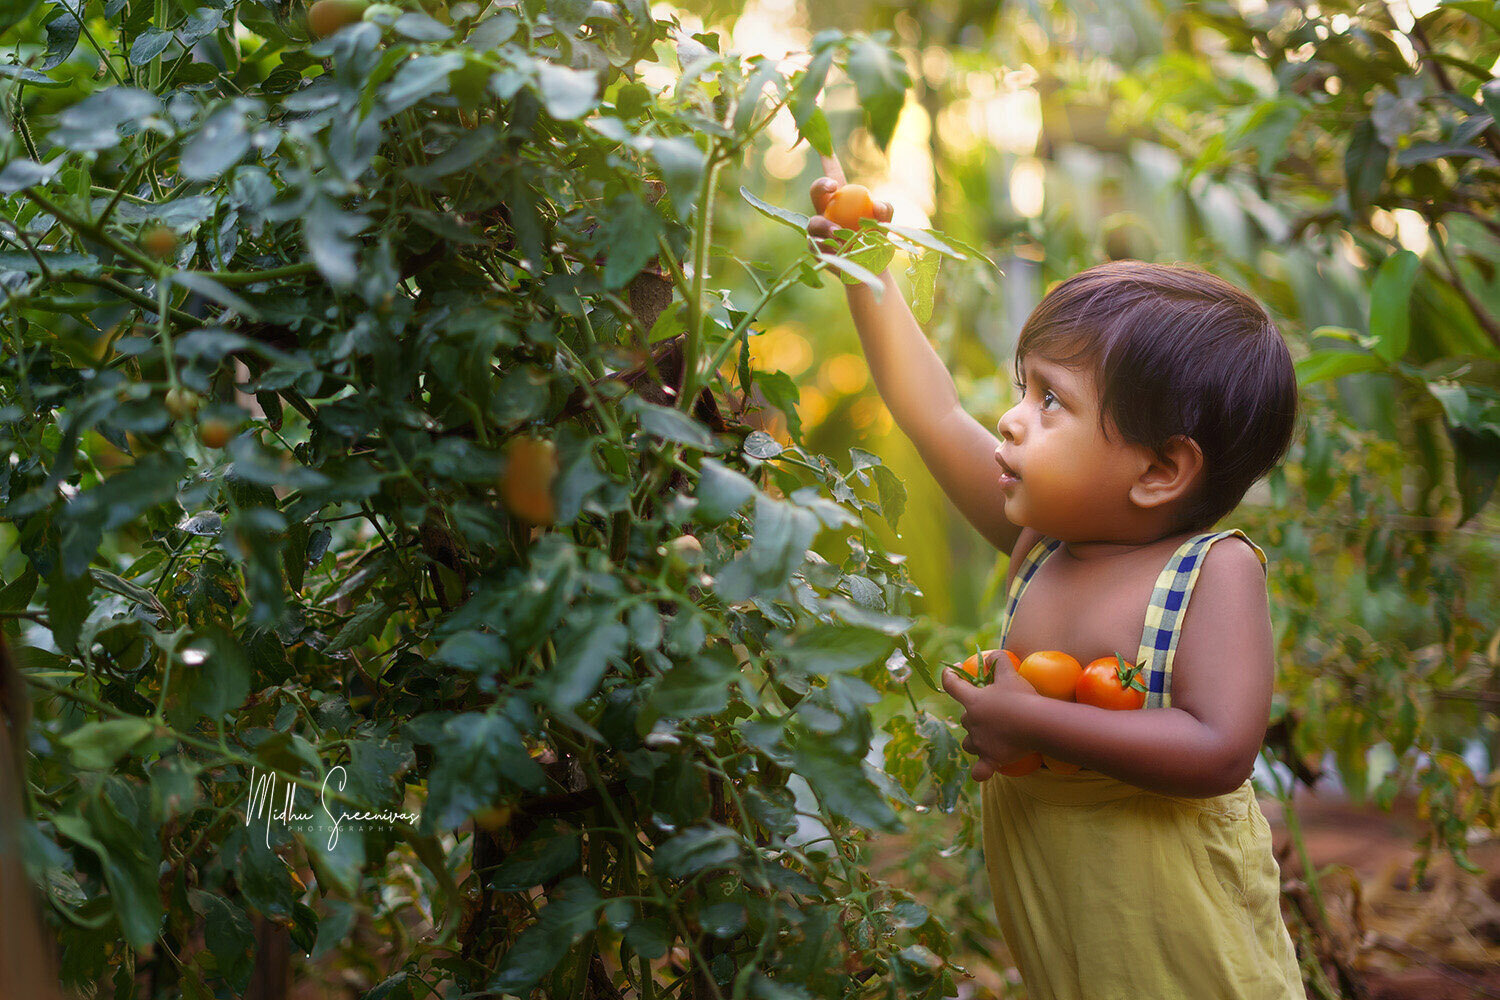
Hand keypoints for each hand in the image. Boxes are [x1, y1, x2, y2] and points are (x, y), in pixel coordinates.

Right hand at [807, 153, 891, 253]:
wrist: (871, 268)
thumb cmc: (875, 240)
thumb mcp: (885, 223)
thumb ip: (885, 209)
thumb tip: (877, 205)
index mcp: (841, 199)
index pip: (833, 174)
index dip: (827, 160)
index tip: (823, 146)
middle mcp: (826, 211)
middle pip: (816, 193)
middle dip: (820, 186)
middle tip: (832, 186)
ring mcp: (818, 231)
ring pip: (813, 223)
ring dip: (826, 225)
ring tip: (839, 232)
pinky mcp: (816, 250)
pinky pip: (815, 246)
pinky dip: (827, 247)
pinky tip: (837, 250)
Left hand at [942, 662, 1037, 782]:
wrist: (1036, 723)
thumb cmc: (1021, 697)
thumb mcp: (1010, 674)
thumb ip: (999, 661)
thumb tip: (991, 655)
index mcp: (973, 700)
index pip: (952, 686)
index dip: (949, 677)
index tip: (950, 673)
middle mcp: (971, 722)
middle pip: (964, 719)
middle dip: (972, 716)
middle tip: (991, 713)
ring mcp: (980, 742)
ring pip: (968, 743)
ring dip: (975, 740)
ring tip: (989, 738)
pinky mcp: (991, 759)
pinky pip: (980, 771)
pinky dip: (980, 771)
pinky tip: (983, 771)